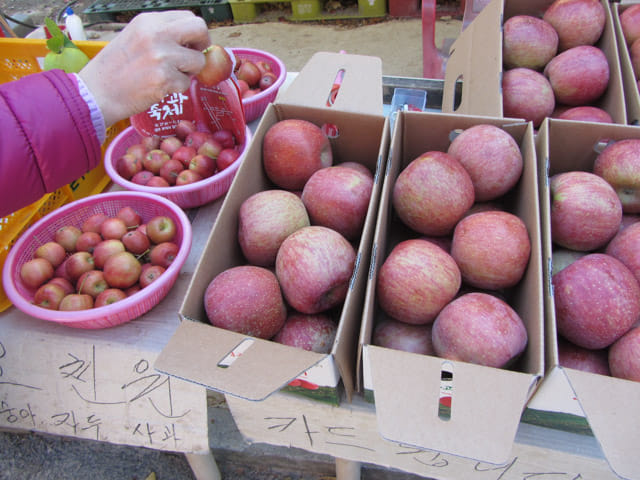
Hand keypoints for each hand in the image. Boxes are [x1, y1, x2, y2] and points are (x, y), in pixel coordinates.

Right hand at [79, 11, 210, 126]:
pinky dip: (176, 88)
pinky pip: (186, 83)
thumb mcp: (135, 37)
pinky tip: (158, 87)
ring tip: (168, 75)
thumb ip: (161, 34)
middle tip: (194, 57)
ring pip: (198, 61)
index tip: (191, 45)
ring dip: (188, 72)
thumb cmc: (114, 69)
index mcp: (148, 21)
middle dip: (202, 45)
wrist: (97, 93)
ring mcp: (162, 56)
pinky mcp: (164, 79)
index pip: (188, 17)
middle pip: (199, 29)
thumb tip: (191, 40)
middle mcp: (156, 34)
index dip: (194, 33)